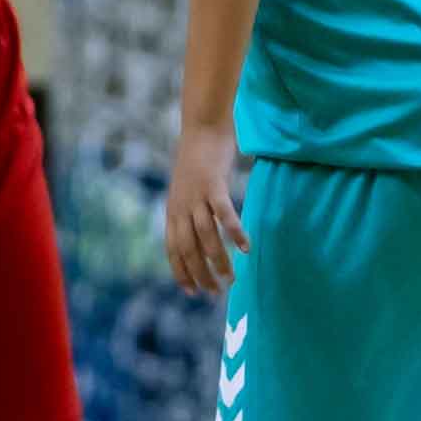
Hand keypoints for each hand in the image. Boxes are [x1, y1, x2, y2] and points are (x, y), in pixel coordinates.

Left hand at [165, 123, 251, 293]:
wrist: (201, 128)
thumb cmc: (197, 160)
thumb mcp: (185, 189)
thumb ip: (188, 211)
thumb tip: (197, 237)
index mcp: (173, 211)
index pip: (173, 250)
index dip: (181, 273)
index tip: (192, 292)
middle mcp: (181, 207)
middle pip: (188, 250)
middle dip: (201, 275)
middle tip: (217, 292)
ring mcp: (196, 197)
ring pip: (206, 237)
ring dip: (218, 261)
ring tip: (232, 278)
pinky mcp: (213, 185)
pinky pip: (224, 215)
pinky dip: (235, 233)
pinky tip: (246, 247)